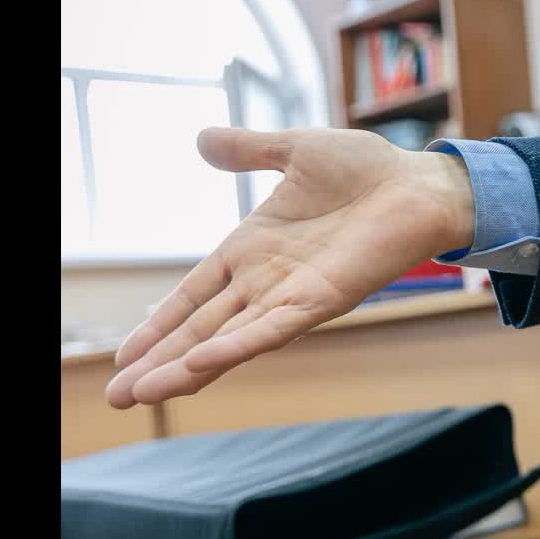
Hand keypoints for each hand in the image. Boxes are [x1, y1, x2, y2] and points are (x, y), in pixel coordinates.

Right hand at [105, 126, 475, 408]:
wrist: (423, 182)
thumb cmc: (368, 170)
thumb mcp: (294, 152)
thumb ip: (249, 151)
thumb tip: (202, 139)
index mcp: (252, 249)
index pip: (192, 295)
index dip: (158, 325)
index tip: (123, 357)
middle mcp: (267, 280)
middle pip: (200, 329)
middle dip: (157, 362)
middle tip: (116, 399)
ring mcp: (293, 295)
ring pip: (226, 339)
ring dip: (182, 368)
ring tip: (140, 395)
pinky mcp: (324, 300)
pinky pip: (271, 329)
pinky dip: (235, 347)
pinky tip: (197, 365)